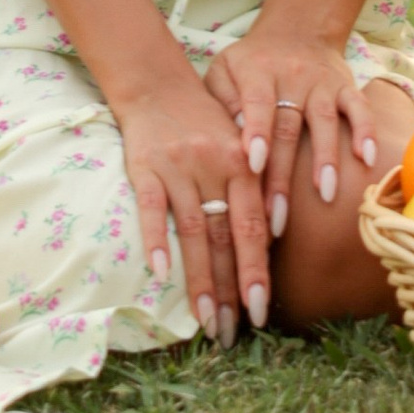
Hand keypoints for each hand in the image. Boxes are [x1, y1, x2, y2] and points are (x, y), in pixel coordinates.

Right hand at [113, 61, 268, 344]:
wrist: (157, 82)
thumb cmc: (204, 122)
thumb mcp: (238, 146)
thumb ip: (251, 189)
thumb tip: (268, 244)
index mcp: (243, 164)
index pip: (254, 226)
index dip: (256, 270)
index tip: (260, 309)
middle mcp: (215, 167)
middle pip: (225, 235)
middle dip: (231, 286)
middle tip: (233, 330)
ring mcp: (179, 168)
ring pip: (193, 230)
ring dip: (199, 278)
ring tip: (205, 319)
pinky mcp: (145, 167)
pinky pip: (152, 207)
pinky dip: (156, 238)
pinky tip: (159, 272)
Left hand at [205, 20, 379, 240]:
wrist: (295, 29)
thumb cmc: (249, 63)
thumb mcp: (223, 70)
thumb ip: (221, 101)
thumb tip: (233, 138)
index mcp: (257, 72)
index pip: (257, 104)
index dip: (256, 133)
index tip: (253, 166)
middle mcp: (291, 76)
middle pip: (288, 127)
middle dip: (283, 174)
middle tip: (277, 216)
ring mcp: (321, 82)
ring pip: (325, 122)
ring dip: (325, 159)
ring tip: (326, 196)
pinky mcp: (345, 85)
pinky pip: (358, 108)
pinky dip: (365, 132)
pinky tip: (366, 160)